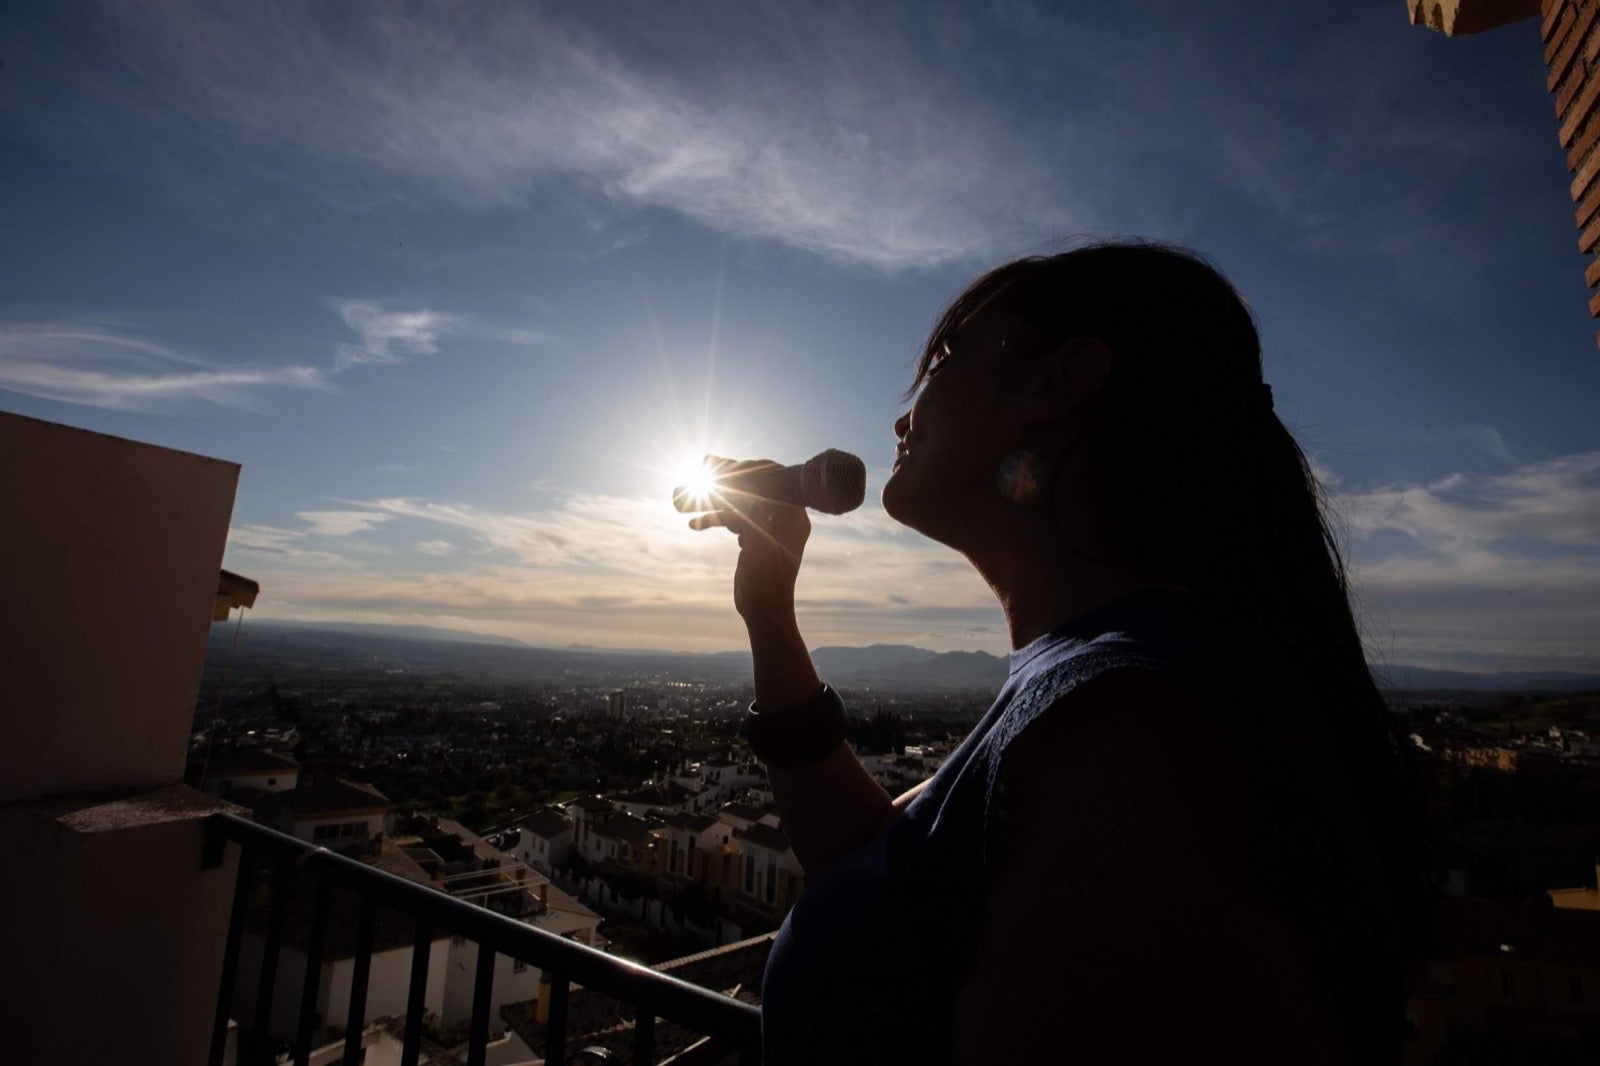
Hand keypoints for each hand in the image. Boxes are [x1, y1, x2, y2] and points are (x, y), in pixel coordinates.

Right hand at [681, 455, 811, 626]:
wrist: (764, 612)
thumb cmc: (767, 582)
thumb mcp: (757, 545)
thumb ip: (748, 514)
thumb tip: (736, 484)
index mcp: (793, 517)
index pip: (777, 480)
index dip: (755, 469)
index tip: (731, 466)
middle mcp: (783, 519)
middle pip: (756, 487)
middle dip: (730, 479)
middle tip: (706, 468)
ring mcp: (767, 528)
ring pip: (741, 503)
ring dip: (717, 500)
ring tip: (692, 495)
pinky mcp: (754, 539)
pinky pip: (734, 521)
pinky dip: (716, 519)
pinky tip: (695, 524)